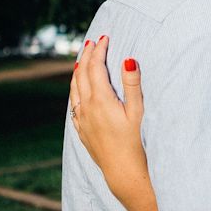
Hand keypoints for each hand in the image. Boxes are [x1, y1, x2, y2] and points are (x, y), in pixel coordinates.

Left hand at [69, 37, 148, 200]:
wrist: (123, 172)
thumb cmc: (135, 142)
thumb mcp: (138, 111)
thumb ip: (132, 84)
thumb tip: (128, 59)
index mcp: (100, 99)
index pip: (95, 67)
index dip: (99, 50)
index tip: (105, 37)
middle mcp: (86, 107)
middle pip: (82, 74)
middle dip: (86, 56)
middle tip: (92, 42)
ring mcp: (82, 120)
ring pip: (74, 88)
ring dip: (78, 71)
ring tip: (82, 60)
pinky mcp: (82, 130)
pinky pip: (73, 104)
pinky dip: (75, 90)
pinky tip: (78, 90)